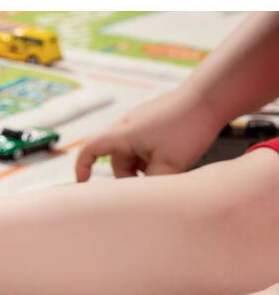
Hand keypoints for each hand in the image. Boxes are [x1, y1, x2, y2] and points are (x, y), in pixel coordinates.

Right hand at [75, 87, 223, 181]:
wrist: (212, 96)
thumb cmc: (189, 127)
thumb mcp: (170, 165)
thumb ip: (151, 185)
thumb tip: (142, 198)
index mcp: (123, 134)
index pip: (89, 149)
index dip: (81, 168)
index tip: (84, 184)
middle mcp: (126, 124)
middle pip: (115, 158)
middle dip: (128, 175)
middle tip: (151, 183)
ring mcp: (140, 119)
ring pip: (131, 151)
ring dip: (142, 165)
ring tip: (167, 169)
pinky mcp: (153, 118)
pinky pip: (143, 142)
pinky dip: (150, 154)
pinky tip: (172, 156)